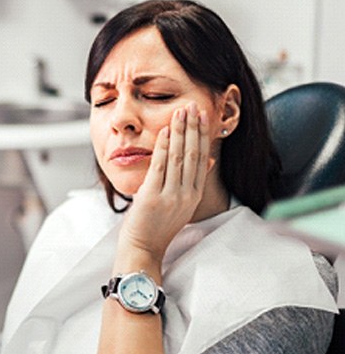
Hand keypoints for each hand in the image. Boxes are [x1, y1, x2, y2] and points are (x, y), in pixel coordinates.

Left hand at [117, 102, 210, 268]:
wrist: (143, 247)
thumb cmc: (158, 225)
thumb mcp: (183, 204)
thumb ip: (194, 181)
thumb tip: (209, 159)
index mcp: (194, 195)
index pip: (202, 159)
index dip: (203, 135)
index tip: (203, 116)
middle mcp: (186, 195)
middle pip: (193, 154)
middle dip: (193, 128)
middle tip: (193, 106)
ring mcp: (170, 196)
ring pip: (179, 158)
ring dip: (180, 132)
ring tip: (181, 112)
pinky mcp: (153, 197)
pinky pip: (160, 167)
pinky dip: (163, 147)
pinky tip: (166, 131)